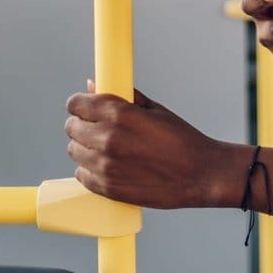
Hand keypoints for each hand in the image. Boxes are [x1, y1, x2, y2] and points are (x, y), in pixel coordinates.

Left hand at [66, 83, 233, 207]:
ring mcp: (106, 165)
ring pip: (74, 151)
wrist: (201, 174)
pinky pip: (82, 175)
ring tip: (104, 148)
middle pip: (71, 127)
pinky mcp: (108, 188)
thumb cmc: (181, 139)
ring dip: (84, 147)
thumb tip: (94, 84)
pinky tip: (106, 165)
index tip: (85, 107)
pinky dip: (89, 169)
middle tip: (96, 127)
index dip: (79, 104)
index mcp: (120, 114)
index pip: (76, 104)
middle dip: (81, 124)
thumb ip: (123, 97)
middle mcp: (108, 138)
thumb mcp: (155, 110)